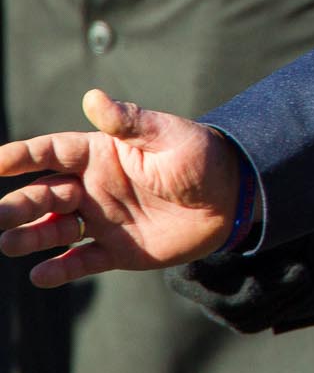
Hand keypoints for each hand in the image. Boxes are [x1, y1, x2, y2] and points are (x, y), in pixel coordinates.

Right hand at [0, 89, 242, 286]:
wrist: (231, 199)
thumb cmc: (199, 158)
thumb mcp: (168, 136)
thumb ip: (130, 122)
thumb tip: (93, 97)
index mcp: (99, 155)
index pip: (50, 152)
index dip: (20, 156)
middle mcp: (92, 188)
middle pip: (44, 194)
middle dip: (18, 204)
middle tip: (0, 215)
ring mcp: (101, 220)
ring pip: (53, 230)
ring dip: (30, 236)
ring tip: (9, 243)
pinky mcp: (116, 251)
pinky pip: (80, 262)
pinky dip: (59, 270)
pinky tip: (41, 275)